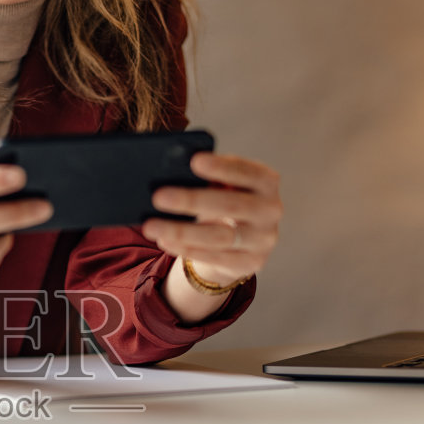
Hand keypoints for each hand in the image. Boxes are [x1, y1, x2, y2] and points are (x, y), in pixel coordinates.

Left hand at [144, 150, 281, 284]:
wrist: (243, 241)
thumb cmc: (226, 201)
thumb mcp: (224, 186)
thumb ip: (209, 178)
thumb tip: (170, 173)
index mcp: (267, 182)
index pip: (248, 172)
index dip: (223, 167)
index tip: (194, 161)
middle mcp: (271, 210)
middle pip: (231, 205)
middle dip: (192, 200)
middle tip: (159, 196)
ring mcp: (263, 240)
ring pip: (219, 236)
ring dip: (182, 231)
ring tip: (152, 226)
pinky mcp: (250, 262)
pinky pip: (214, 258)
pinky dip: (186, 249)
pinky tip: (165, 241)